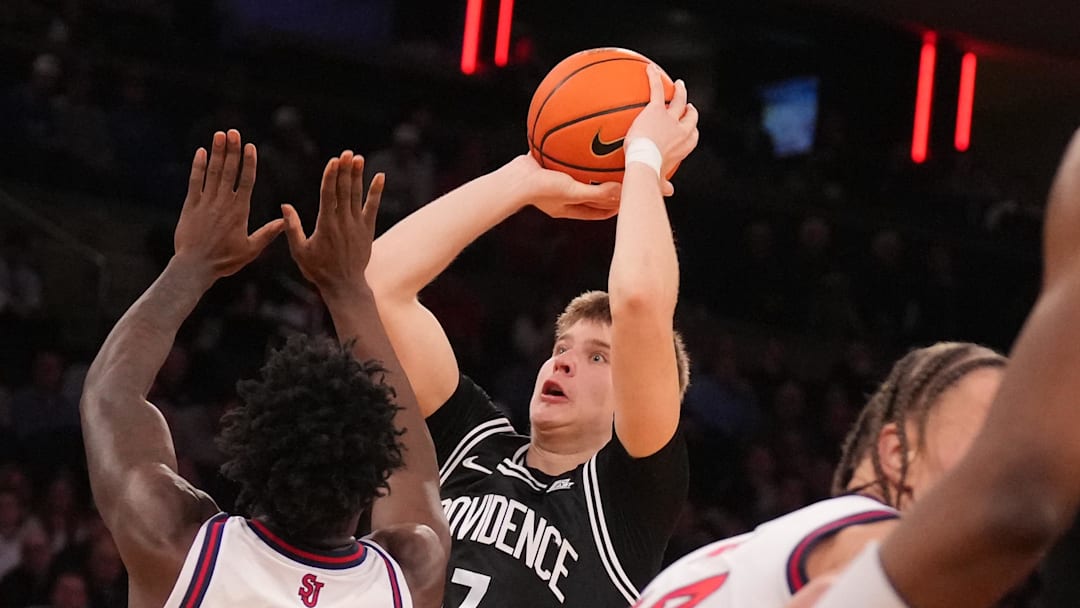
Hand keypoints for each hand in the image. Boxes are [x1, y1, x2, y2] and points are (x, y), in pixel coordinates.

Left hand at [173, 130, 283, 280]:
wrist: (195, 267)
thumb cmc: (225, 260)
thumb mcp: (251, 249)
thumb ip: (268, 233)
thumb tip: (285, 221)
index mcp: (240, 211)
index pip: (246, 181)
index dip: (249, 162)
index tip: (250, 146)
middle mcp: (223, 203)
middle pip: (229, 171)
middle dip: (232, 149)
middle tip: (234, 132)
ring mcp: (206, 202)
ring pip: (213, 172)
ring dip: (217, 152)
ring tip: (220, 134)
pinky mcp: (190, 206)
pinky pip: (195, 181)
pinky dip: (198, 166)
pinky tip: (201, 152)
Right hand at [282, 150, 382, 295]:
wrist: (345, 286)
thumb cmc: (318, 270)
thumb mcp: (299, 251)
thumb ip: (292, 228)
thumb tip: (285, 206)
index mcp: (325, 225)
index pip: (329, 195)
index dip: (331, 177)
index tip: (334, 161)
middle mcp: (343, 222)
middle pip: (344, 191)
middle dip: (346, 170)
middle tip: (347, 152)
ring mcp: (357, 225)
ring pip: (357, 196)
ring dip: (358, 176)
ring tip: (358, 158)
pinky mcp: (367, 230)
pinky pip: (373, 207)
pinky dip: (376, 192)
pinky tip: (380, 177)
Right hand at [502, 154, 621, 219]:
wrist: (513, 180)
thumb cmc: (541, 190)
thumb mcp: (573, 192)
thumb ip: (597, 193)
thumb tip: (623, 191)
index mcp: (568, 208)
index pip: (597, 212)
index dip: (613, 208)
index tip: (629, 200)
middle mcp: (561, 197)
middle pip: (589, 195)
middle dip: (605, 190)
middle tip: (622, 178)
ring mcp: (551, 182)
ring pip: (576, 176)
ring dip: (588, 170)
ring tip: (604, 158)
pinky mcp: (544, 166)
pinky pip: (562, 158)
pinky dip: (571, 152)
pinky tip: (580, 138)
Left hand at [625, 64, 699, 180]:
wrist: (645, 163)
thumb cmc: (652, 174)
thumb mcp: (660, 180)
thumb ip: (664, 184)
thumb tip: (668, 191)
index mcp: (684, 147)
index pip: (692, 135)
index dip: (692, 128)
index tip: (690, 125)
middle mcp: (681, 130)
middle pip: (690, 116)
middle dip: (689, 109)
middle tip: (686, 103)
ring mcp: (670, 118)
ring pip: (678, 100)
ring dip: (679, 91)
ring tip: (678, 84)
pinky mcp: (656, 110)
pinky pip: (656, 90)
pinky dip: (654, 79)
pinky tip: (649, 69)